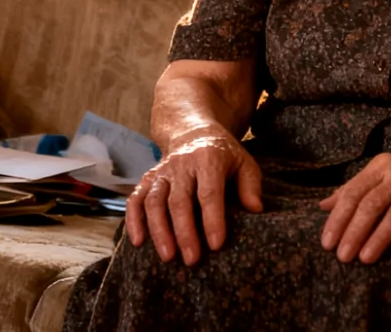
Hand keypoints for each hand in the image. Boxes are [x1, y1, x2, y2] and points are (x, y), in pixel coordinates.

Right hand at [125, 127, 263, 265]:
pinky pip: (136, 198)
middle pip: (179, 200)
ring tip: (168, 257)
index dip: (212, 219)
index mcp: (208, 159)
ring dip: (159, 230)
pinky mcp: (148, 178)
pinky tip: (138, 242)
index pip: (209, 192)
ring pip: (154, 201)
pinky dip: (134, 220)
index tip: (216, 245)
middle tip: (192, 260)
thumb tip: (255, 209)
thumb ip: (251, 185)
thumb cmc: (222, 155)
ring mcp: (162, 171)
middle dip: (184, 232)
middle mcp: (181, 164)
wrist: (192, 131)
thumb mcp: (243, 162)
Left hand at [318, 146, 390, 263]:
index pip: (353, 192)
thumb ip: (355, 188)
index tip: (326, 242)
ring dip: (379, 237)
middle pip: (372, 203)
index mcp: (381, 166)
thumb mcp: (384, 173)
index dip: (338, 218)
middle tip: (342, 256)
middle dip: (354, 231)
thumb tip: (323, 206)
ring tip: (365, 259)